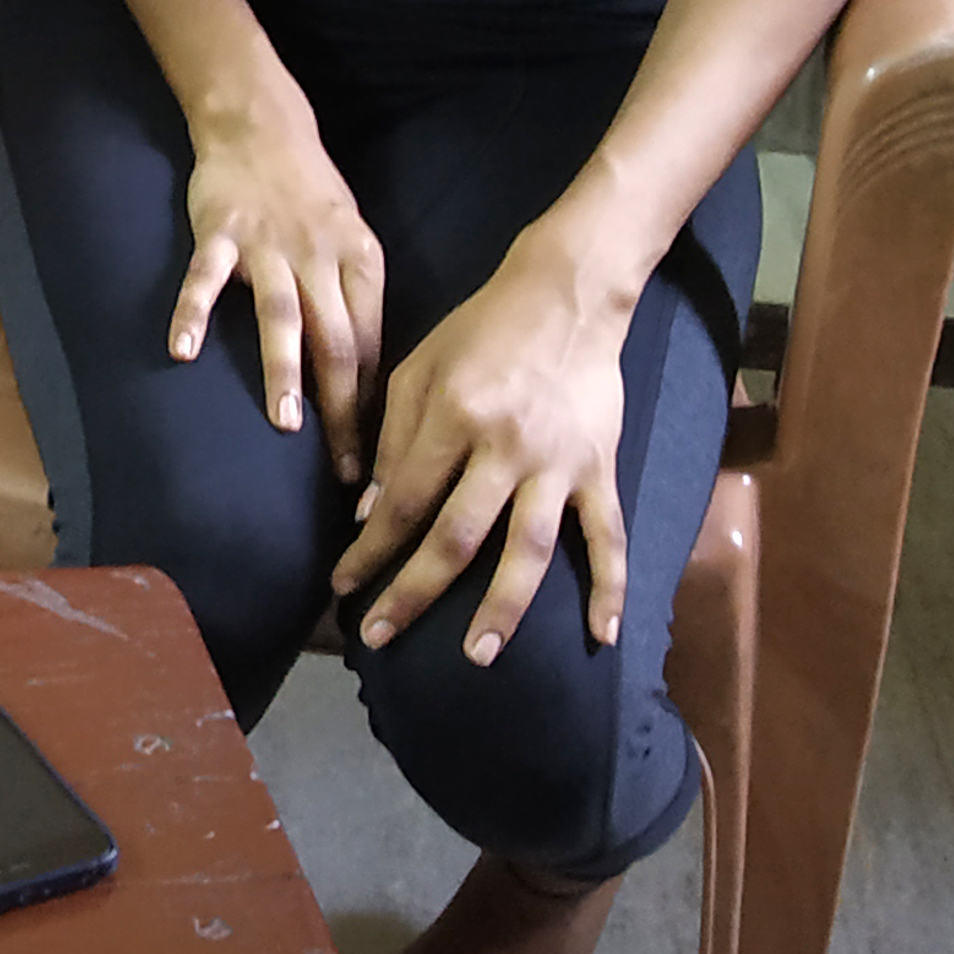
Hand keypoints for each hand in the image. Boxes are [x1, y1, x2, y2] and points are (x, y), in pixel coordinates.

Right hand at [174, 98, 384, 481]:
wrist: (261, 126)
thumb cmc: (311, 195)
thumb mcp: (352, 243)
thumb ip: (354, 302)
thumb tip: (366, 381)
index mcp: (361, 263)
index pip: (372, 346)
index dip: (374, 406)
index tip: (377, 458)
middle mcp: (320, 257)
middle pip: (337, 342)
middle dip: (343, 411)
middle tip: (348, 470)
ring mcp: (267, 245)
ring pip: (282, 315)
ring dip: (284, 371)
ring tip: (286, 424)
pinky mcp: (220, 232)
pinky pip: (205, 278)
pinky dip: (194, 314)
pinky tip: (183, 351)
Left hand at [332, 247, 632, 665]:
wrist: (565, 298)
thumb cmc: (479, 332)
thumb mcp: (418, 368)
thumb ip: (394, 439)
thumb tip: (370, 515)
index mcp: (453, 417)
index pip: (403, 501)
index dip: (369, 550)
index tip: (343, 588)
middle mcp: (505, 447)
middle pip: (457, 536)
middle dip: (414, 592)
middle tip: (380, 638)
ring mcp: (558, 464)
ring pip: (528, 549)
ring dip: (502, 607)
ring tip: (477, 655)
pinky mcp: (600, 469)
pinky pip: (608, 537)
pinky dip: (610, 587)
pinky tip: (602, 637)